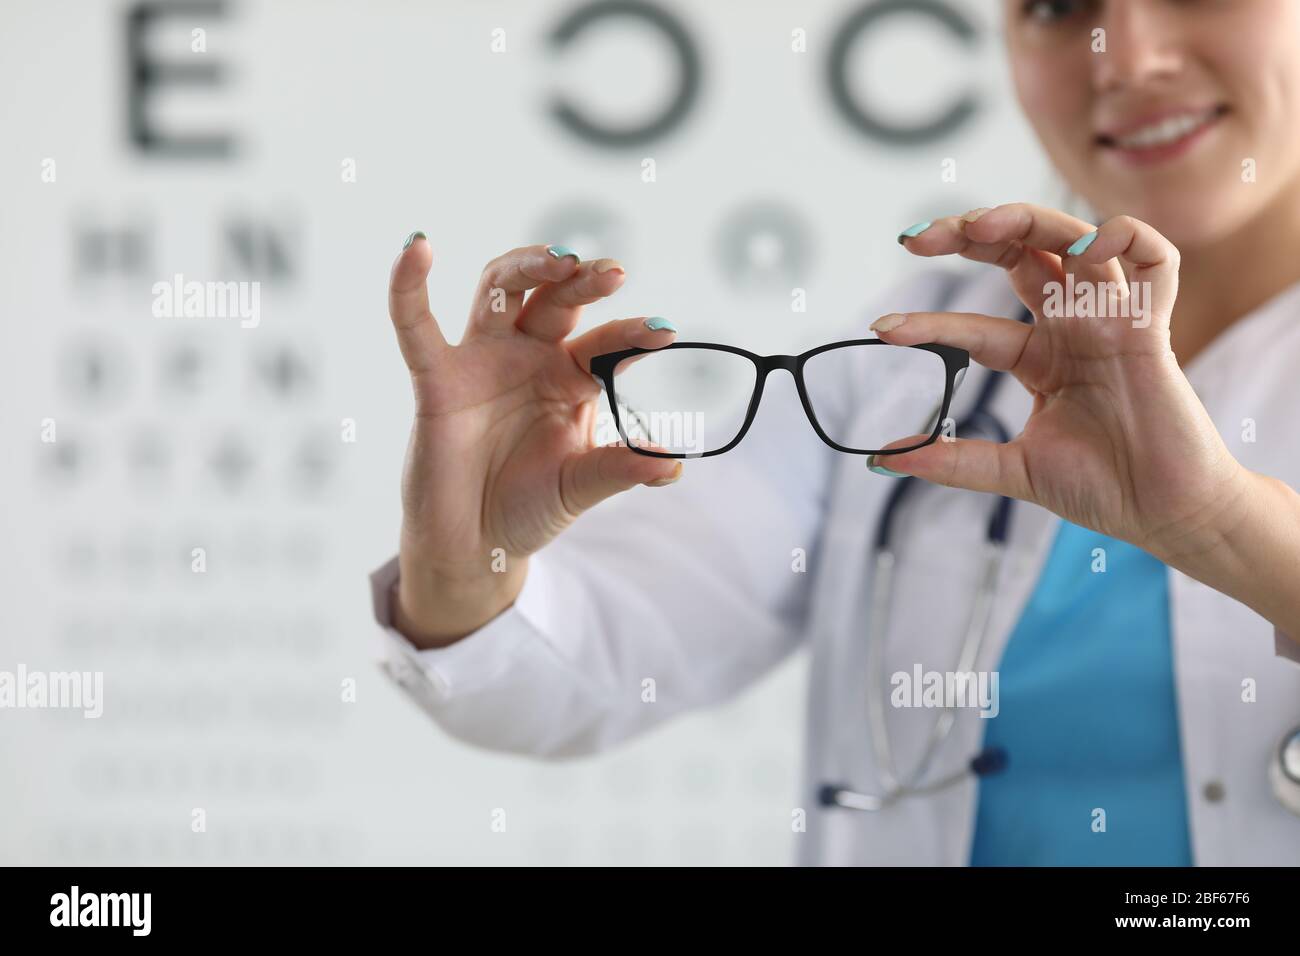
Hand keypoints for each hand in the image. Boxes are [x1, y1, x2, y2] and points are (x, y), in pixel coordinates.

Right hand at [386, 237, 681, 646]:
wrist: (476, 545)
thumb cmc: (529, 507)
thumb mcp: (580, 487)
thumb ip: (620, 469)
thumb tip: (674, 464)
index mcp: (570, 379)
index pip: (604, 344)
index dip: (631, 336)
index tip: (664, 332)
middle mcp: (530, 358)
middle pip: (557, 300)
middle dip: (584, 282)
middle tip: (614, 273)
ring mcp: (484, 361)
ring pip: (502, 290)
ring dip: (527, 266)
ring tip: (561, 257)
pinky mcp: (438, 378)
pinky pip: (417, 327)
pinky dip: (408, 287)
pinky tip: (415, 247)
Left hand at [876, 202, 1250, 565]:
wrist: (1164, 515)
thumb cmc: (1102, 487)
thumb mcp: (1014, 470)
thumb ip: (953, 461)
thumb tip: (884, 461)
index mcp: (1039, 357)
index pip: (975, 326)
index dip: (929, 322)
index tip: (883, 329)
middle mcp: (1072, 329)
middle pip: (1022, 255)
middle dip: (971, 234)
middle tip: (920, 236)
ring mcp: (1111, 323)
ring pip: (1076, 242)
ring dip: (1028, 221)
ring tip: (979, 227)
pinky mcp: (1152, 327)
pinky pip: (1155, 260)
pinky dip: (1126, 237)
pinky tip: (1086, 249)